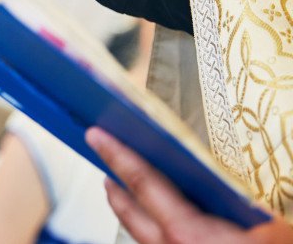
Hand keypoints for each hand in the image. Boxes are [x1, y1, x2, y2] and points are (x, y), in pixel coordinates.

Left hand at [85, 127, 292, 243]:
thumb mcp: (275, 230)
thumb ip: (257, 215)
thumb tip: (245, 199)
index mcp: (188, 235)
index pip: (143, 183)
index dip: (118, 155)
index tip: (95, 136)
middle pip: (132, 215)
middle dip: (116, 189)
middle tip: (106, 166)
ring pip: (145, 239)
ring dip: (135, 215)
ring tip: (128, 194)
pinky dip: (155, 234)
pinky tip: (167, 228)